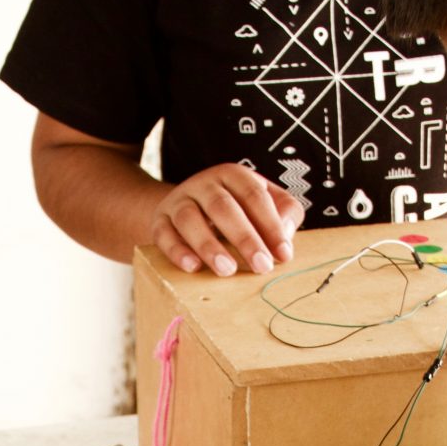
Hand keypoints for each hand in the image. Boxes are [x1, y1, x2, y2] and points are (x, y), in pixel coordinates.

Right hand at [152, 163, 304, 275]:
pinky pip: (164, 234)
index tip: (283, 255)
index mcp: (233, 175)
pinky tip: (193, 267)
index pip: (254, 196)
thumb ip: (284, 212)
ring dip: (209, 245)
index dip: (271, 225)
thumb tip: (286, 236)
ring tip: (227, 270)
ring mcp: (179, 201)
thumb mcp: (263, 203)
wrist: (185, 208)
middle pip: (223, 207)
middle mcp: (204, 184)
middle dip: (244, 238)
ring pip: (190, 219)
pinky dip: (177, 251)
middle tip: (261, 266)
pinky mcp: (160, 221)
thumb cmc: (234, 209)